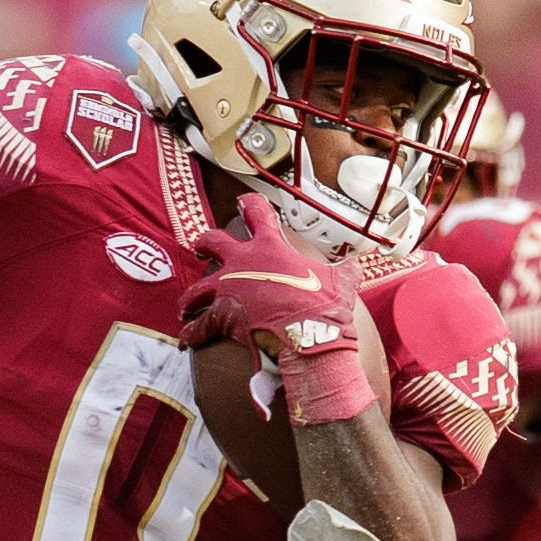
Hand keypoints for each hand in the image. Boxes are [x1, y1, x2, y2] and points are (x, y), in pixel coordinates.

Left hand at [179, 196, 368, 424]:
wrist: (310, 336)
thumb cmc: (325, 307)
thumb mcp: (342, 280)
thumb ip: (344, 268)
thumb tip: (355, 262)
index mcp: (270, 247)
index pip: (257, 214)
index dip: (249, 205)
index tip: (242, 201)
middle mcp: (242, 263)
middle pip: (212, 242)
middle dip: (204, 244)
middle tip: (200, 248)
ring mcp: (228, 289)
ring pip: (196, 289)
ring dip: (190, 298)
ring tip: (185, 306)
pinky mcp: (220, 317)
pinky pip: (199, 326)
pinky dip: (192, 334)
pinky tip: (187, 339)